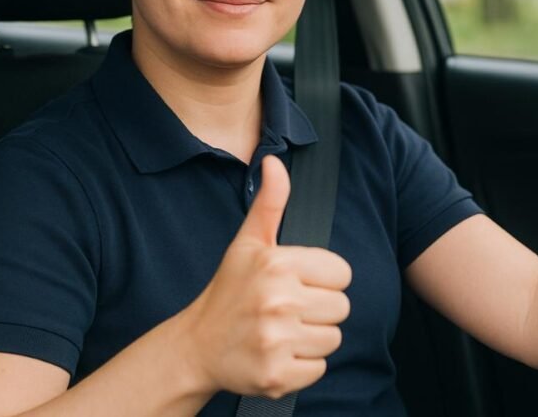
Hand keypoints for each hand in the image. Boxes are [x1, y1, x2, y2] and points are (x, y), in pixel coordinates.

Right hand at [179, 154, 351, 398]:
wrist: (195, 346)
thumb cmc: (228, 291)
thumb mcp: (248, 243)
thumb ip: (270, 203)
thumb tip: (274, 162)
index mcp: (277, 265)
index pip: (342, 273)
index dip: (323, 279)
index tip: (297, 283)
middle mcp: (278, 302)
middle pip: (341, 308)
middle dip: (319, 310)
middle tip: (287, 310)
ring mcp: (276, 341)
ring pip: (333, 340)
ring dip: (312, 339)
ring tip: (282, 331)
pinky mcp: (276, 375)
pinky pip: (319, 369)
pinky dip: (302, 366)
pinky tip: (278, 353)